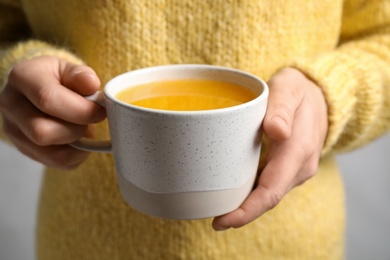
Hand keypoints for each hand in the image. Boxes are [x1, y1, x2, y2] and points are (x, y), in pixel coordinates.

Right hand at [0, 56, 105, 169]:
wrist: (39, 89)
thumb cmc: (57, 78)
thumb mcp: (69, 68)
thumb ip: (81, 75)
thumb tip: (91, 84)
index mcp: (22, 78)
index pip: (47, 99)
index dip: (80, 110)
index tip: (100, 111)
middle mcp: (11, 105)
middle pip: (43, 132)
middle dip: (76, 129)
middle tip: (91, 120)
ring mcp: (14, 130)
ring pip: (50, 153)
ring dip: (77, 145)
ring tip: (83, 128)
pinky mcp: (24, 148)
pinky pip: (55, 162)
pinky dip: (75, 155)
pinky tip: (79, 140)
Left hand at [212, 68, 327, 229]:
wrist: (318, 97)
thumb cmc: (298, 90)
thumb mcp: (289, 88)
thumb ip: (281, 108)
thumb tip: (277, 131)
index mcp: (298, 149)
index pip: (271, 191)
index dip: (247, 211)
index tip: (222, 221)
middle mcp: (300, 166)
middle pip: (268, 199)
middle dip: (241, 214)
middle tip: (214, 221)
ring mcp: (296, 170)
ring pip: (269, 194)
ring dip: (246, 206)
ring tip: (218, 208)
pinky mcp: (289, 168)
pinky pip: (270, 185)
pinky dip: (252, 193)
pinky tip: (234, 193)